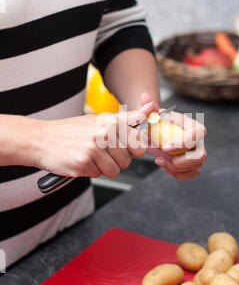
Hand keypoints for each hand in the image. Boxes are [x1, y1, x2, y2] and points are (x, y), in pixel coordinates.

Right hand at [33, 102, 155, 178]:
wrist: (41, 139)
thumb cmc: (72, 131)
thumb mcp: (99, 119)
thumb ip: (126, 118)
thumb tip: (150, 110)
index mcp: (111, 121)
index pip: (138, 142)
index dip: (133, 148)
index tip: (125, 146)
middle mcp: (104, 133)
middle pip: (128, 159)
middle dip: (117, 160)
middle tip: (101, 152)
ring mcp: (94, 149)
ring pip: (114, 170)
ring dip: (103, 167)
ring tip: (90, 156)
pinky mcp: (84, 163)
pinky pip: (98, 175)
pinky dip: (90, 171)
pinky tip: (80, 161)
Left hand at [141, 93, 206, 179]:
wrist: (155, 131)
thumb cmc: (155, 122)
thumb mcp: (150, 114)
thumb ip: (148, 107)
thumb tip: (144, 97)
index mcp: (191, 125)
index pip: (199, 133)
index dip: (184, 142)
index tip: (165, 148)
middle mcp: (198, 140)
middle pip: (201, 155)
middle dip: (180, 161)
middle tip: (160, 157)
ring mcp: (197, 153)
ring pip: (196, 167)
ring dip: (176, 168)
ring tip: (159, 160)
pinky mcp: (192, 164)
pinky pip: (192, 174)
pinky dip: (178, 174)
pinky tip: (164, 165)